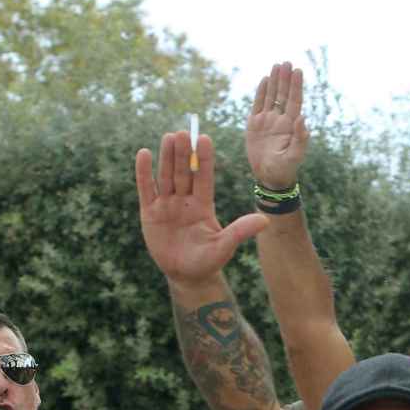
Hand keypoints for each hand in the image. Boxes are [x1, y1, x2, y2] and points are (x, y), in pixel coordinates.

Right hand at [135, 133, 269, 287]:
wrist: (186, 276)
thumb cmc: (208, 261)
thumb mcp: (225, 246)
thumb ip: (240, 231)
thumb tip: (265, 220)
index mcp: (203, 204)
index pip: (205, 177)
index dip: (205, 158)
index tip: (205, 138)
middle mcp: (185, 200)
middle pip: (185, 172)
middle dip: (184, 153)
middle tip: (184, 132)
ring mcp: (167, 205)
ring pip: (166, 176)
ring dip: (167, 157)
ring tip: (169, 137)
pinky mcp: (150, 212)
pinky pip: (147, 189)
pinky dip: (144, 173)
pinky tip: (144, 154)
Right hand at [246, 61, 308, 190]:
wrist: (269, 177)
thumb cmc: (284, 169)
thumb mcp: (294, 156)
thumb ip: (300, 138)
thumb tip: (303, 118)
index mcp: (291, 125)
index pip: (295, 101)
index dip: (296, 86)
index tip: (298, 71)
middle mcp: (280, 119)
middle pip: (284, 94)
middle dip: (285, 78)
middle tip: (286, 62)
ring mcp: (268, 120)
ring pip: (272, 96)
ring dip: (275, 81)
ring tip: (277, 65)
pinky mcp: (255, 124)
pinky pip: (258, 104)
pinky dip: (261, 92)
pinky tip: (265, 80)